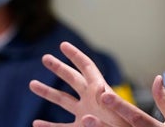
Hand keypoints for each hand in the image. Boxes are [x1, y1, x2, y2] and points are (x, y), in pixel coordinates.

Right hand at [29, 41, 164, 126]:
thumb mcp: (132, 110)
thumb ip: (123, 100)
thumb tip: (125, 86)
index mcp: (104, 90)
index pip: (87, 68)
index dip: (75, 56)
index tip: (63, 44)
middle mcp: (92, 99)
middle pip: (71, 79)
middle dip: (58, 68)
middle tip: (45, 58)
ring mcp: (86, 114)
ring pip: (62, 101)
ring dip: (47, 92)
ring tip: (32, 84)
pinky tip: (35, 125)